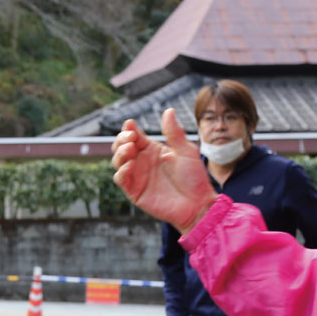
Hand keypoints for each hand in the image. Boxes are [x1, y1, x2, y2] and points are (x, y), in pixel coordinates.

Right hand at [112, 108, 217, 232]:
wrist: (198, 205)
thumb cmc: (195, 179)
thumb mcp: (186, 151)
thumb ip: (174, 133)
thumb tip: (168, 110)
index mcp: (153, 150)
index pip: (135, 136)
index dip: (129, 129)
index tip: (131, 124)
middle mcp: (143, 162)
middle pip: (122, 146)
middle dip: (121, 139)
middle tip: (131, 138)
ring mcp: (138, 177)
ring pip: (118, 161)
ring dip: (119, 153)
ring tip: (130, 149)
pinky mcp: (135, 192)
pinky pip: (121, 179)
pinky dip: (121, 171)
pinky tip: (130, 165)